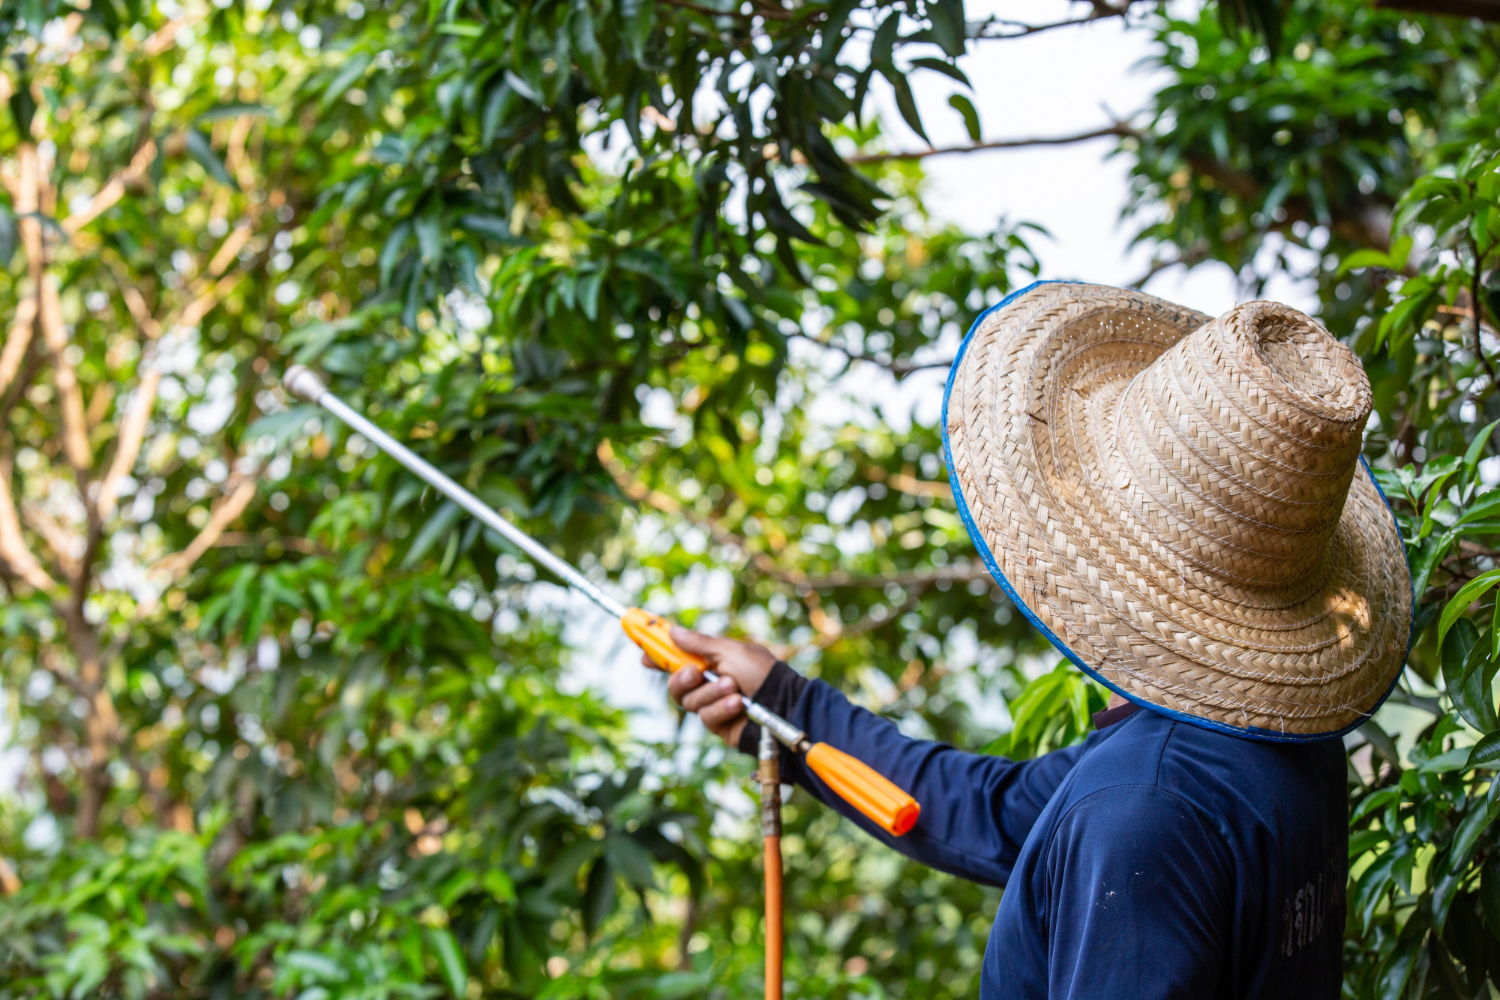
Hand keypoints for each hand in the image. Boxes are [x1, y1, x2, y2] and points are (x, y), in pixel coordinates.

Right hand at [647, 625, 776, 746]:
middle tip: (695, 672)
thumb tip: (673, 631)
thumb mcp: (731, 651)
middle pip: (675, 683)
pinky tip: (737, 704)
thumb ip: (700, 644)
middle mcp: (708, 682)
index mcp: (711, 660)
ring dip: (711, 693)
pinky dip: (721, 708)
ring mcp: (712, 703)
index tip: (643, 652)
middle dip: (681, 678)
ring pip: (689, 701)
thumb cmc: (762, 673)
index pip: (677, 656)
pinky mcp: (718, 723)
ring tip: (734, 688)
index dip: (658, 654)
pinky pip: (705, 716)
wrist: (784, 703)